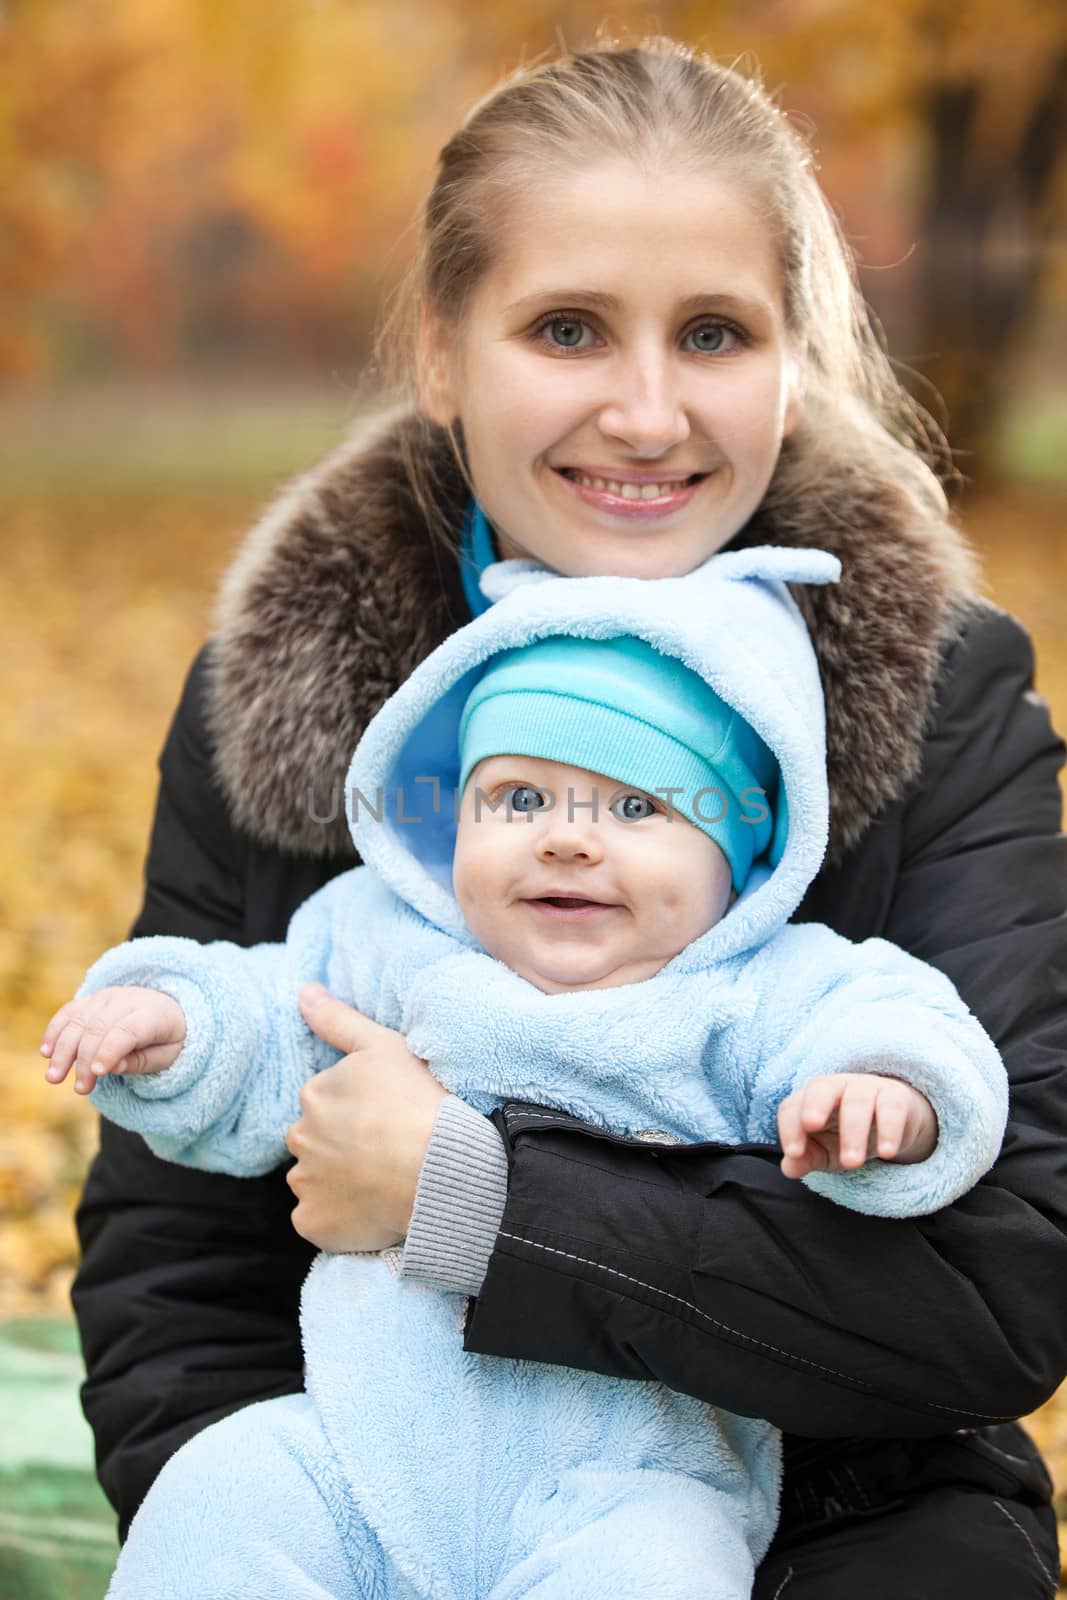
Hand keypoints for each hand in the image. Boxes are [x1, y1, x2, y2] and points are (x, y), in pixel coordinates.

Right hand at [40, 985, 186, 1095]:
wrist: (166, 1008)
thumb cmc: (166, 1038)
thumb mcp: (166, 1055)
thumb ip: (141, 1062)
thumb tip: (113, 1066)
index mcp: (153, 1014)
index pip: (128, 1030)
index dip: (110, 1051)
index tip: (98, 1073)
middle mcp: (127, 1001)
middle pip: (99, 1029)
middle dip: (85, 1061)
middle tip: (81, 1089)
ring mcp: (106, 998)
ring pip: (79, 1022)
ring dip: (63, 1051)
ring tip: (54, 1077)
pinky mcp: (90, 1000)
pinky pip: (68, 1013)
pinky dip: (54, 1031)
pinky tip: (46, 1052)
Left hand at [285, 984, 448, 1253]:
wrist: (441, 1169)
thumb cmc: (421, 1101)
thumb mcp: (385, 1046)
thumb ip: (339, 1019)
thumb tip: (302, 991)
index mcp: (313, 1093)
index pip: (326, 1102)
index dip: (359, 1112)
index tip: (388, 1118)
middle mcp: (299, 1137)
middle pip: (315, 1141)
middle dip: (342, 1146)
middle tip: (387, 1150)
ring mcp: (305, 1184)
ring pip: (315, 1180)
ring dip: (338, 1182)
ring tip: (384, 1181)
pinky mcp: (313, 1224)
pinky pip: (317, 1221)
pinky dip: (337, 1219)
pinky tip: (371, 1210)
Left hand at [777, 1072, 937, 1179]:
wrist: (893, 1122)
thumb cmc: (846, 1135)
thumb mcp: (824, 1151)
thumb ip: (806, 1158)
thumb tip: (789, 1168)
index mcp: (810, 1098)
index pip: (792, 1107)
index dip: (789, 1128)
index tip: (793, 1153)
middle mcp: (836, 1087)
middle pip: (821, 1089)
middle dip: (815, 1106)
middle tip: (811, 1126)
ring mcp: (866, 1088)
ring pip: (857, 1102)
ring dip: (853, 1132)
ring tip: (852, 1162)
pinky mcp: (895, 1097)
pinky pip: (891, 1109)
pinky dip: (889, 1130)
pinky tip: (887, 1152)